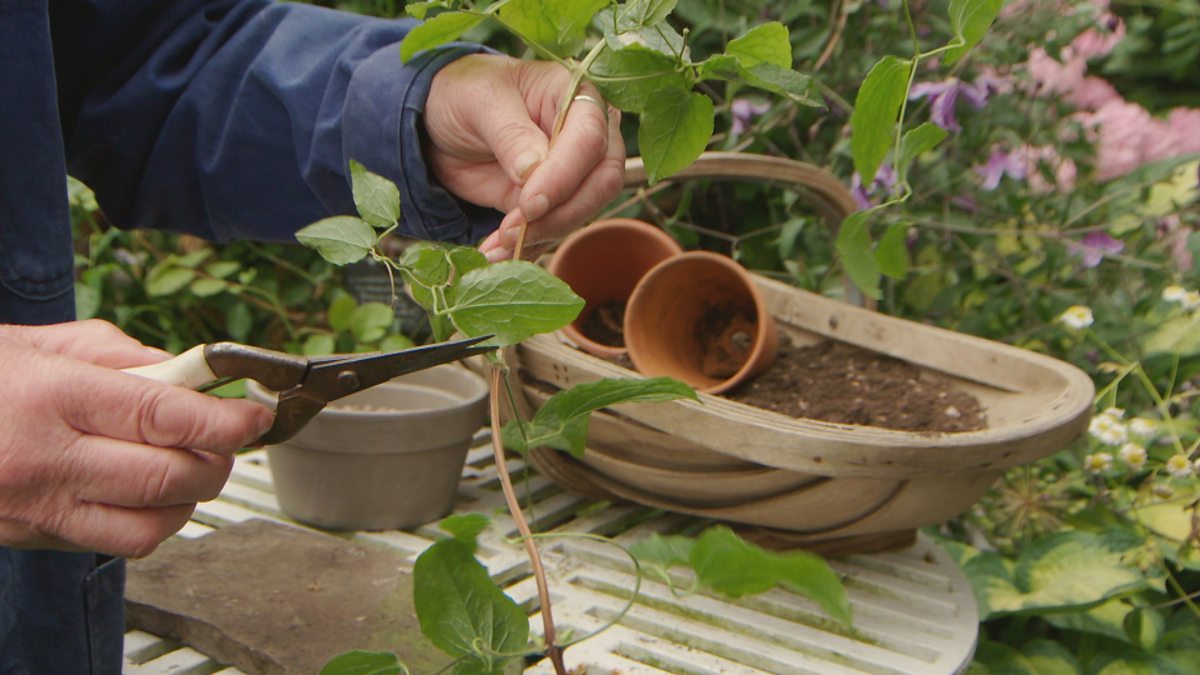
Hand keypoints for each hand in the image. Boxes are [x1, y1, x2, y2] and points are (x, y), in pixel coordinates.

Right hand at [0, 320, 272, 556]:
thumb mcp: (42, 343)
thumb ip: (122, 356)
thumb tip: (187, 374)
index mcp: (53, 397)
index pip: (165, 417)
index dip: (225, 420)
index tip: (255, 414)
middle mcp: (47, 459)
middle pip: (170, 478)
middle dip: (218, 460)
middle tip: (227, 439)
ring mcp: (38, 507)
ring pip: (152, 526)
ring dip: (189, 499)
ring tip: (189, 467)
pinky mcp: (34, 538)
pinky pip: (115, 544)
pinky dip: (150, 522)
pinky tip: (146, 491)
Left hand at [424, 54, 625, 260]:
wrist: (439, 120)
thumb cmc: (464, 93)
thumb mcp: (479, 100)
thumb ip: (509, 133)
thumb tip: (532, 171)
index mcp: (575, 97)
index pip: (589, 140)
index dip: (564, 176)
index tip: (530, 204)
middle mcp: (584, 135)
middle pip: (601, 182)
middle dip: (560, 215)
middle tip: (514, 233)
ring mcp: (570, 173)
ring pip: (580, 213)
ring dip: (540, 237)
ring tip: (495, 248)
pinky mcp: (550, 202)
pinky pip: (553, 231)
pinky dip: (527, 248)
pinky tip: (495, 254)